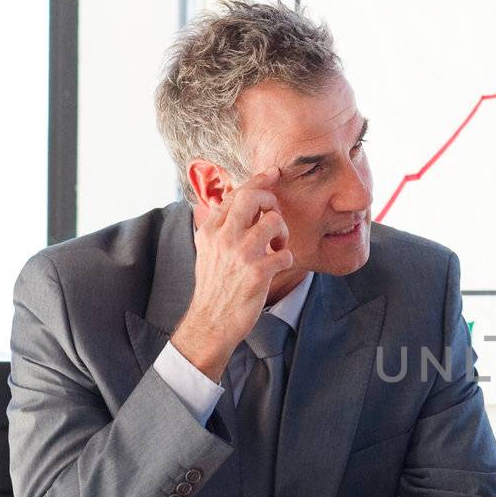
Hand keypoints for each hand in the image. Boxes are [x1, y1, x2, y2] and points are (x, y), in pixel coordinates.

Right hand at [171, 170, 294, 379]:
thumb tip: (236, 203)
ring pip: (273, 221)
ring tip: (278, 246)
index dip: (257, 181)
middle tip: (274, 216)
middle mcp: (223, 238)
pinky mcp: (257, 273)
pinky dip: (287, 257)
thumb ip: (221, 227)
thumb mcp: (208, 251)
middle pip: (251, 197)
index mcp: (210, 230)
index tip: (273, 174)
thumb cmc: (215, 286)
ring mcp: (240, 255)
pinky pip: (285, 253)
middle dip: (271, 200)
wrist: (210, 322)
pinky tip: (278, 265)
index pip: (235, 194)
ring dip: (283, 232)